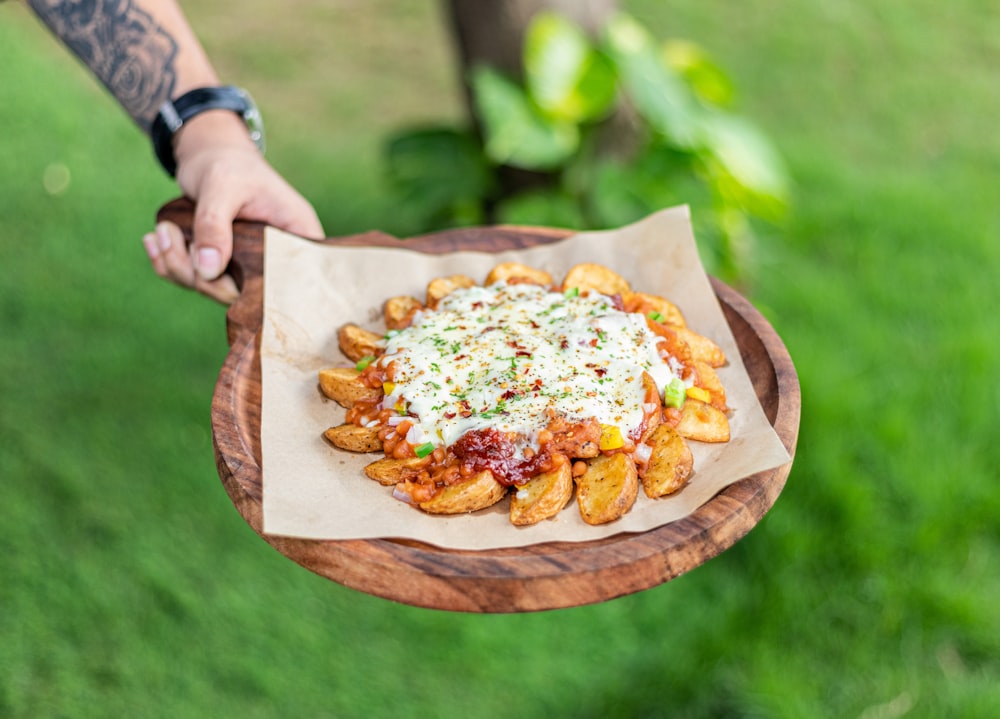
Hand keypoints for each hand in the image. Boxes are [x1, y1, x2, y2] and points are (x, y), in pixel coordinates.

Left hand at [142, 110, 324, 303]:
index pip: (292, 281)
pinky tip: (155, 240)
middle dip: (199, 275)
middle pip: (246, 292)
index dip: (262, 291)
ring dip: (178, 266)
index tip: (221, 272)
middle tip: (168, 237)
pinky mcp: (224, 266)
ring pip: (214, 289)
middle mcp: (277, 257)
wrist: (209, 153)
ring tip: (160, 232)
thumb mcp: (221, 186)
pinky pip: (197, 280)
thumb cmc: (228, 162)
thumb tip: (207, 272)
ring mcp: (250, 265)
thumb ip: (214, 226)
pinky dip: (171, 264)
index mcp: (297, 237)